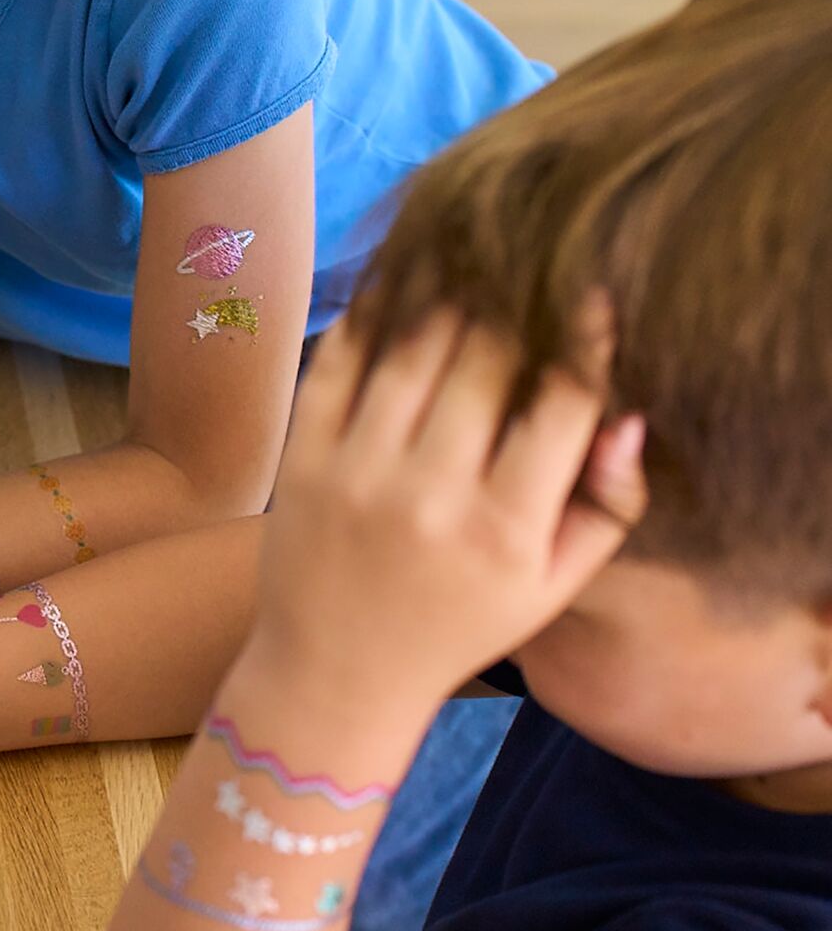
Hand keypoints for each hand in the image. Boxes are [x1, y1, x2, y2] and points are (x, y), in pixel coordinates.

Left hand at [249, 300, 646, 709]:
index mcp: (504, 530)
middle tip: (528, 266)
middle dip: (516, 304)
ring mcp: (357, 475)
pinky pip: (338, 362)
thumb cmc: (458, 623)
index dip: (586, 338)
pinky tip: (402, 282)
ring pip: (414, 346)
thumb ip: (607, 506)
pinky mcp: (302, 462)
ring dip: (449, 290)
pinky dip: (372, 313)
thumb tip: (629, 414)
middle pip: (487, 359)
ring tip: (472, 256)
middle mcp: (429, 498)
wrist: (335, 674)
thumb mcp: (550, 587)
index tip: (595, 294)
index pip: (563, 405)